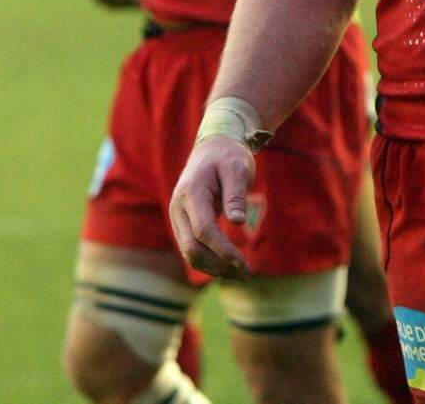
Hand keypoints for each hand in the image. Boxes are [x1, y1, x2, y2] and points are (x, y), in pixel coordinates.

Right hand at [168, 138, 255, 278]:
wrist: (212, 149)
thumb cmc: (227, 157)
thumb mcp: (237, 168)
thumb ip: (236, 194)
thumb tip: (238, 222)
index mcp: (191, 192)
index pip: (203, 230)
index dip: (222, 249)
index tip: (243, 262)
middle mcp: (178, 208)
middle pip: (192, 248)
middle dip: (218, 264)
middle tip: (246, 273)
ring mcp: (178, 218)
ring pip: (190, 254)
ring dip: (214, 268)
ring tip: (242, 273)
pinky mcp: (184, 225)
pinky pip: (192, 249)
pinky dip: (210, 261)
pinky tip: (230, 267)